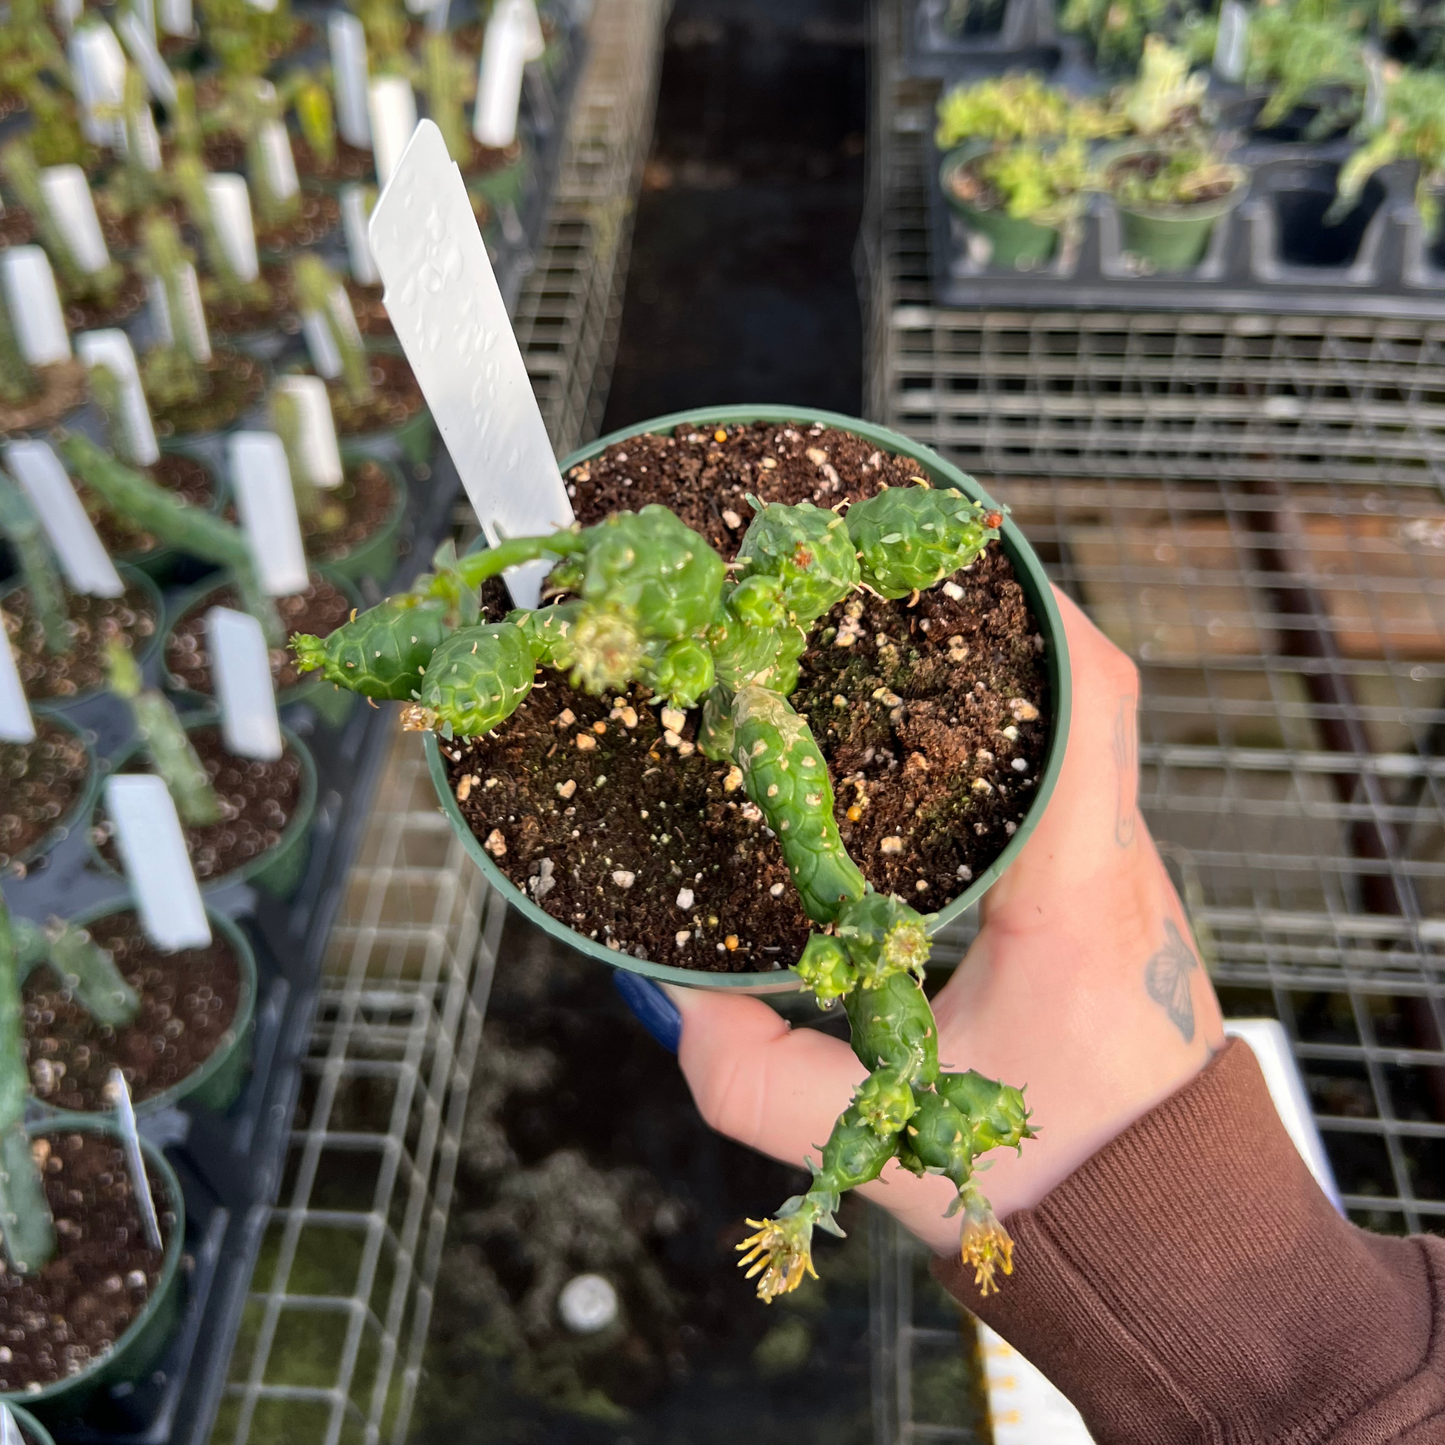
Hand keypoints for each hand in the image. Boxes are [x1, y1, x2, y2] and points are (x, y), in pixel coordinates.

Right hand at [661, 589, 1224, 1255]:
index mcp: (1077, 895)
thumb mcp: (883, 1133)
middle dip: (1000, 614)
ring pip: (1085, 721)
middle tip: (895, 583)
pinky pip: (1074, 766)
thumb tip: (678, 1003)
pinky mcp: (1110, 883)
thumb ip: (759, 1081)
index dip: (1037, 612)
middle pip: (1087, 686)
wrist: (1158, 1223)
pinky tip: (936, 722)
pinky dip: (1015, 721)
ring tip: (905, 630)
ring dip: (1008, 663)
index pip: (1093, 707)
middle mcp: (1117, 860)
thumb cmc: (1047, 1174)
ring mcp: (1124, 866)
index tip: (959, 561)